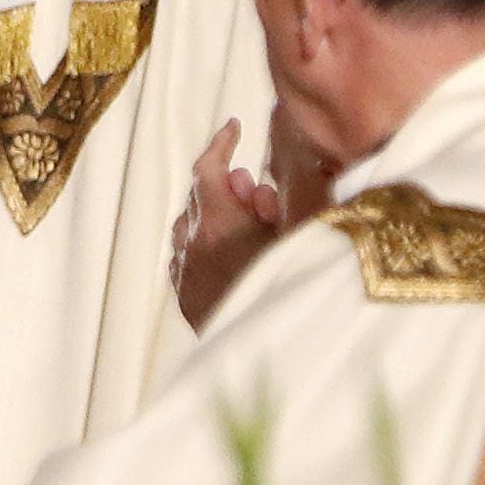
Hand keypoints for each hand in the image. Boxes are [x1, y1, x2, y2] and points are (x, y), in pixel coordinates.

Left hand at [171, 118, 284, 331]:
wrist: (277, 357)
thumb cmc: (297, 290)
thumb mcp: (300, 236)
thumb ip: (277, 202)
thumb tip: (253, 182)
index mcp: (219, 224)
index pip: (207, 168)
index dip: (220, 143)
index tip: (234, 127)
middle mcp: (193, 245)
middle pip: (199, 196)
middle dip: (226, 184)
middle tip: (257, 192)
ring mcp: (185, 274)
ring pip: (188, 227)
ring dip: (213, 215)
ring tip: (246, 225)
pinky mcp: (185, 299)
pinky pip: (184, 257)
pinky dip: (201, 244)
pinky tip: (226, 254)